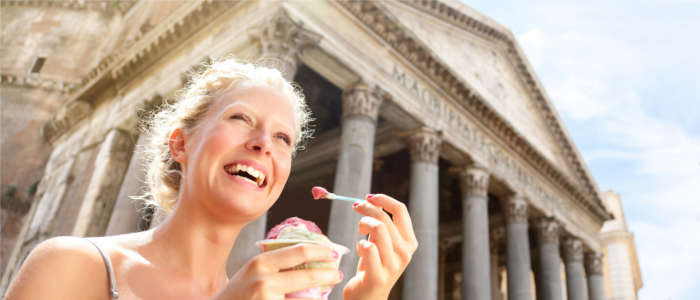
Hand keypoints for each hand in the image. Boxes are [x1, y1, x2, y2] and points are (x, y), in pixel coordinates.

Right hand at [213, 243, 341, 299]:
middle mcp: (264, 281)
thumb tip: (309, 254)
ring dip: (319, 297)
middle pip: (308, 275)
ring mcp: (268, 299)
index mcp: (261, 263)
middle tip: (337, 275)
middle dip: (328, 275)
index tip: (333, 252)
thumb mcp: (252, 271)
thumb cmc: (237, 293)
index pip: (299, 251)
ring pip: (307, 299)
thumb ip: (275, 263)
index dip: (321, 250)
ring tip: (324, 294)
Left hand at [343, 194, 418, 299]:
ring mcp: (393, 265)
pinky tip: (360, 251)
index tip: (369, 197)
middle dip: (366, 208)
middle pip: (384, 218)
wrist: (368, 296)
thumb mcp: (382, 242)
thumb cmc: (373, 265)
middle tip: (355, 207)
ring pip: (377, 228)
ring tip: (359, 233)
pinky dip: (359, 244)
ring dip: (362, 224)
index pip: (401, 210)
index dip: (383, 199)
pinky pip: (367, 247)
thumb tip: (373, 199)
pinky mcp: (379, 276)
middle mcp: (405, 253)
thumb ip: (382, 224)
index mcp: (409, 242)